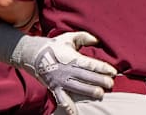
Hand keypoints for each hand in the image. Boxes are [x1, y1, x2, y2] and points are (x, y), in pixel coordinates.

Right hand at [0, 25, 116, 114]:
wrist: (32, 54)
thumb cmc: (55, 45)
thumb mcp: (69, 38)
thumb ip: (84, 37)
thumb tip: (97, 40)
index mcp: (72, 58)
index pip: (90, 64)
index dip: (102, 68)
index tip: (113, 71)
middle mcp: (67, 70)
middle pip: (86, 77)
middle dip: (100, 81)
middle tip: (111, 84)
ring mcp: (60, 81)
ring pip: (77, 88)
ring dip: (89, 92)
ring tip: (101, 94)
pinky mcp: (54, 88)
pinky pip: (61, 99)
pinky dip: (68, 107)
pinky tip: (75, 114)